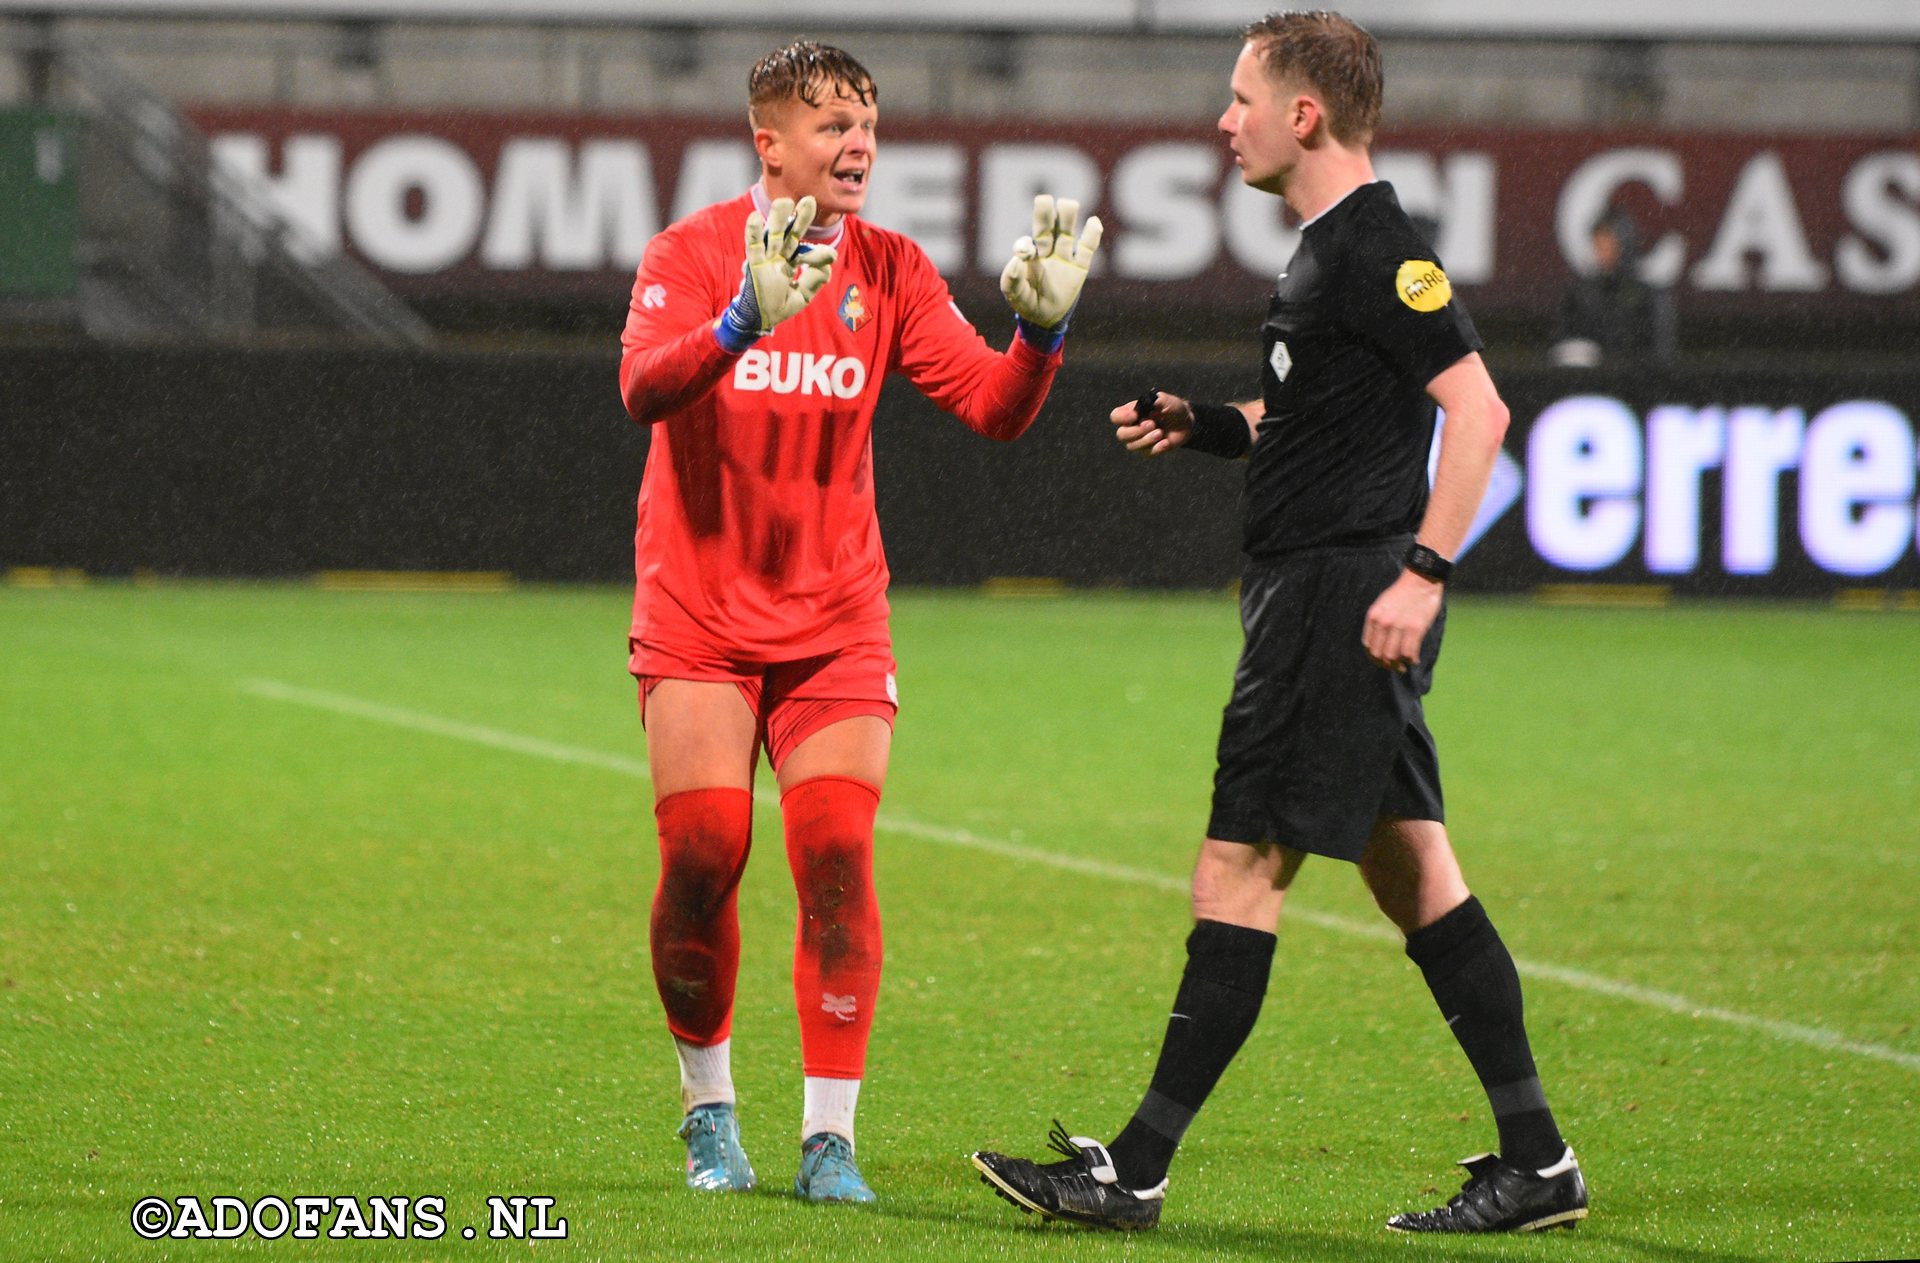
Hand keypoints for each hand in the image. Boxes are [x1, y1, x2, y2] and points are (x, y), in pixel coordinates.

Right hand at [718, 196, 836, 344]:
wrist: (760, 320)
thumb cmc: (779, 307)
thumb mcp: (802, 297)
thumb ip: (814, 281)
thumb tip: (827, 266)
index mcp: (791, 263)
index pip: (806, 252)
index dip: (818, 253)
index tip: (831, 256)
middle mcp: (779, 257)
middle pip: (791, 234)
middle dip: (800, 219)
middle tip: (810, 200)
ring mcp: (766, 259)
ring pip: (773, 235)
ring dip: (777, 218)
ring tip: (784, 201)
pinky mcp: (754, 264)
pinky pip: (753, 246)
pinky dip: (752, 232)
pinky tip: (754, 217)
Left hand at [999, 194, 1102, 328]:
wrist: (1046, 319)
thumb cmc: (1027, 303)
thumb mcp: (1015, 296)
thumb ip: (1011, 280)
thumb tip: (1016, 259)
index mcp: (1029, 256)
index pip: (1027, 242)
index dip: (1025, 244)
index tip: (1024, 252)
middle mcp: (1047, 250)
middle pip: (1047, 226)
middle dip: (1044, 213)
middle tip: (1043, 200)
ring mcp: (1064, 256)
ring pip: (1067, 231)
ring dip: (1067, 216)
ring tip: (1068, 204)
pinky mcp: (1080, 266)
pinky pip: (1088, 248)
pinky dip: (1092, 234)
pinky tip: (1093, 222)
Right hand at [1110, 390, 1192, 456]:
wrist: (1186, 423)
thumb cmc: (1173, 408)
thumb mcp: (1166, 400)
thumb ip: (1157, 400)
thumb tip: (1151, 404)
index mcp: (1131, 413)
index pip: (1116, 416)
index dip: (1122, 418)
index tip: (1135, 416)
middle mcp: (1132, 427)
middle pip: (1121, 434)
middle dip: (1136, 431)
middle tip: (1152, 424)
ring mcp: (1139, 440)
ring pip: (1132, 446)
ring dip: (1146, 440)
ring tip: (1160, 433)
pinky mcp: (1149, 450)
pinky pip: (1147, 453)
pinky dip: (1156, 448)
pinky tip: (1166, 442)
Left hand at [1363, 569, 1443, 672]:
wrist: (1420, 579)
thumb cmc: (1402, 592)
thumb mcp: (1382, 604)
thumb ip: (1379, 621)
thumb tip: (1379, 641)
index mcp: (1373, 617)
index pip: (1368, 645)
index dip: (1374, 657)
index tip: (1381, 661)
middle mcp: (1384, 623)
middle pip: (1379, 654)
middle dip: (1386, 664)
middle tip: (1394, 667)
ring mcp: (1399, 626)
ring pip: (1393, 656)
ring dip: (1398, 665)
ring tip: (1403, 666)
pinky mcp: (1416, 628)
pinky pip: (1410, 652)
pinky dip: (1412, 660)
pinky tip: (1414, 660)